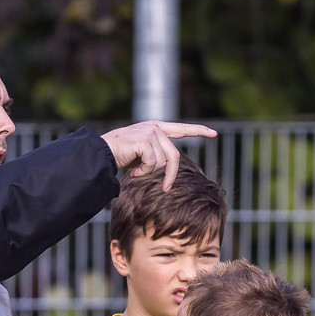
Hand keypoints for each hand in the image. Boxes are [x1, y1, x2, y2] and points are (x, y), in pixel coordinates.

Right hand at [101, 121, 219, 187]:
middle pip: (174, 156)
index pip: (181, 128)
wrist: (101, 154)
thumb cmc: (119, 156)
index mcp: (156, 128)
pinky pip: (153, 164)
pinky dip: (143, 172)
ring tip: (135, 171)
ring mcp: (150, 132)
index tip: (213, 133)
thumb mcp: (142, 153)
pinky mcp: (145, 140)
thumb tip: (170, 165)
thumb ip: (157, 153)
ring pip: (162, 162)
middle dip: (170, 175)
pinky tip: (132, 171)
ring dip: (149, 172)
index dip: (198, 131)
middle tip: (165, 188)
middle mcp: (155, 127)